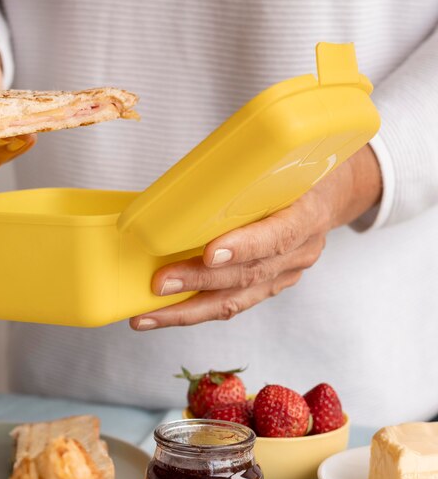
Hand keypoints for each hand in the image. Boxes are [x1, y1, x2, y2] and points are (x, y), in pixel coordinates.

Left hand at [130, 144, 381, 329]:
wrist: (332, 194)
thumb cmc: (298, 172)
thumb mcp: (281, 162)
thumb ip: (245, 179)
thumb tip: (181, 186)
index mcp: (307, 215)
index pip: (278, 236)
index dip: (244, 247)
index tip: (210, 254)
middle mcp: (300, 252)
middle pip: (248, 276)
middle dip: (199, 283)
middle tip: (159, 285)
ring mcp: (286, 275)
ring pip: (236, 301)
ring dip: (187, 310)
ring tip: (148, 315)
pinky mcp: (270, 287)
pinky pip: (232, 304)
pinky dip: (196, 310)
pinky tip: (165, 313)